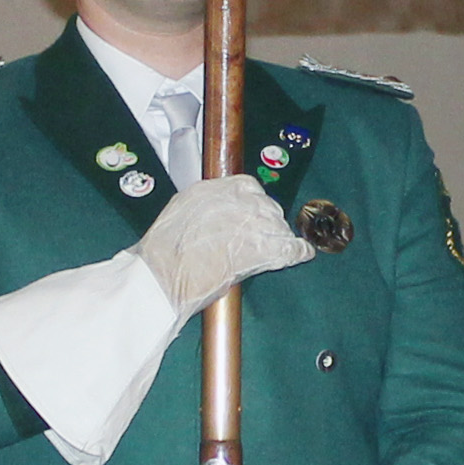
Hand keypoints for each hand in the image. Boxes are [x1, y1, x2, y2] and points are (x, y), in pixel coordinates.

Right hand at [133, 176, 312, 320]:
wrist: (161, 278)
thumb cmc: (161, 256)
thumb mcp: (176, 216)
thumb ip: (201, 210)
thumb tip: (213, 218)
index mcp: (211, 190)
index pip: (247, 186)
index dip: (254, 202)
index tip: (254, 214)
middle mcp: (234, 201)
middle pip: (266, 206)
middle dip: (267, 222)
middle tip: (262, 238)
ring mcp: (250, 224)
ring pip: (278, 226)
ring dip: (277, 238)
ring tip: (273, 250)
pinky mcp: (261, 250)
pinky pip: (290, 248)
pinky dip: (297, 252)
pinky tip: (302, 254)